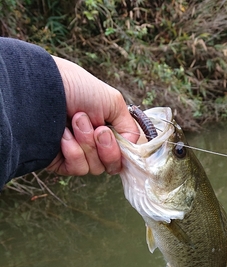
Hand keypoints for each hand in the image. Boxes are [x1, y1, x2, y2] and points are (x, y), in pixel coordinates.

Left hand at [47, 56, 139, 176]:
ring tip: (74, 122)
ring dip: (87, 144)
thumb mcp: (113, 101)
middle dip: (107, 147)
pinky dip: (73, 152)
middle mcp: (94, 142)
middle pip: (113, 164)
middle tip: (97, 129)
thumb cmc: (77, 89)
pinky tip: (63, 136)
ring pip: (96, 168)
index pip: (124, 152)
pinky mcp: (62, 162)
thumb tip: (134, 148)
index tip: (119, 139)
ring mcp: (78, 153)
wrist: (43, 90)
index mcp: (106, 128)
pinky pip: (79, 169)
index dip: (125, 151)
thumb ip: (130, 127)